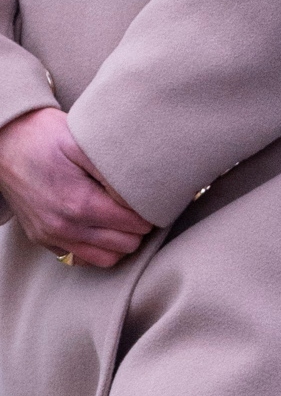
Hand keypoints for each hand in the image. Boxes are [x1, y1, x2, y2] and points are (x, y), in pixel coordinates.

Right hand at [0, 106, 153, 267]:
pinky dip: (96, 248)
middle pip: (125, 245)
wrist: (3, 141)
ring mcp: (51, 236)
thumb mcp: (82, 143)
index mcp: (79, 204)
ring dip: (120, 242)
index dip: (149, 212)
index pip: (134, 225)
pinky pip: (80, 258)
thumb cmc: (44, 135)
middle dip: (138, 228)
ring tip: (123, 219)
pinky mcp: (41, 239)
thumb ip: (113, 171)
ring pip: (105, 259)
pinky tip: (101, 227)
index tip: (151, 198)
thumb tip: (143, 192)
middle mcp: (64, 227)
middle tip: (140, 207)